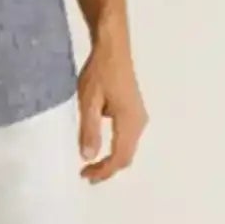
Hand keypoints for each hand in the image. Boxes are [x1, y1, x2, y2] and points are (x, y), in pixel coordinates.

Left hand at [77, 43, 148, 182]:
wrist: (113, 48)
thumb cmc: (99, 72)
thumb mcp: (88, 101)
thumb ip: (89, 130)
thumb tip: (88, 157)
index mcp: (129, 121)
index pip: (119, 156)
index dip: (103, 171)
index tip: (85, 176)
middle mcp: (139, 122)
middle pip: (127, 156)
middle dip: (108, 169)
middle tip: (87, 175)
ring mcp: (139, 116)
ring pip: (128, 148)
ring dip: (112, 159)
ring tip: (92, 165)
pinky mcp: (135, 110)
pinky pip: (128, 137)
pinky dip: (116, 147)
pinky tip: (101, 145)